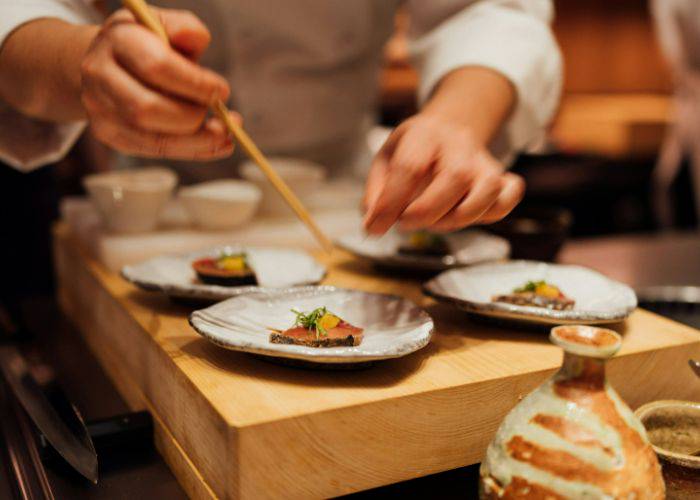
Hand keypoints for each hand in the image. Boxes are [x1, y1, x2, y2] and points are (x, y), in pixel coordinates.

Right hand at [80, 8, 237, 159]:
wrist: (106, 61)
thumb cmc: (146, 43)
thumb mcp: (163, 23)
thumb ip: (185, 28)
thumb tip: (198, 41)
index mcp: (117, 40)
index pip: (156, 67)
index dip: (194, 83)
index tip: (222, 91)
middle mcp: (100, 75)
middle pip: (147, 109)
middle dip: (192, 116)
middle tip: (219, 112)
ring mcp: (101, 109)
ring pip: (152, 139)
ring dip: (197, 141)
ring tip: (225, 135)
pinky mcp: (111, 135)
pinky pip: (155, 151)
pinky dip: (192, 151)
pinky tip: (216, 145)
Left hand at [363, 114, 524, 234]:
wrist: (449, 127)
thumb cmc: (413, 150)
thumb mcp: (386, 160)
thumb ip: (376, 193)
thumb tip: (374, 224)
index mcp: (424, 134)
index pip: (410, 167)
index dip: (391, 203)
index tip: (376, 226)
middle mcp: (459, 144)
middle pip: (455, 176)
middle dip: (427, 211)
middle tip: (405, 223)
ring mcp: (483, 161)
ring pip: (488, 190)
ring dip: (459, 217)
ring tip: (436, 222)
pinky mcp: (499, 178)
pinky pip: (508, 198)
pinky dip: (492, 213)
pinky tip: (466, 214)